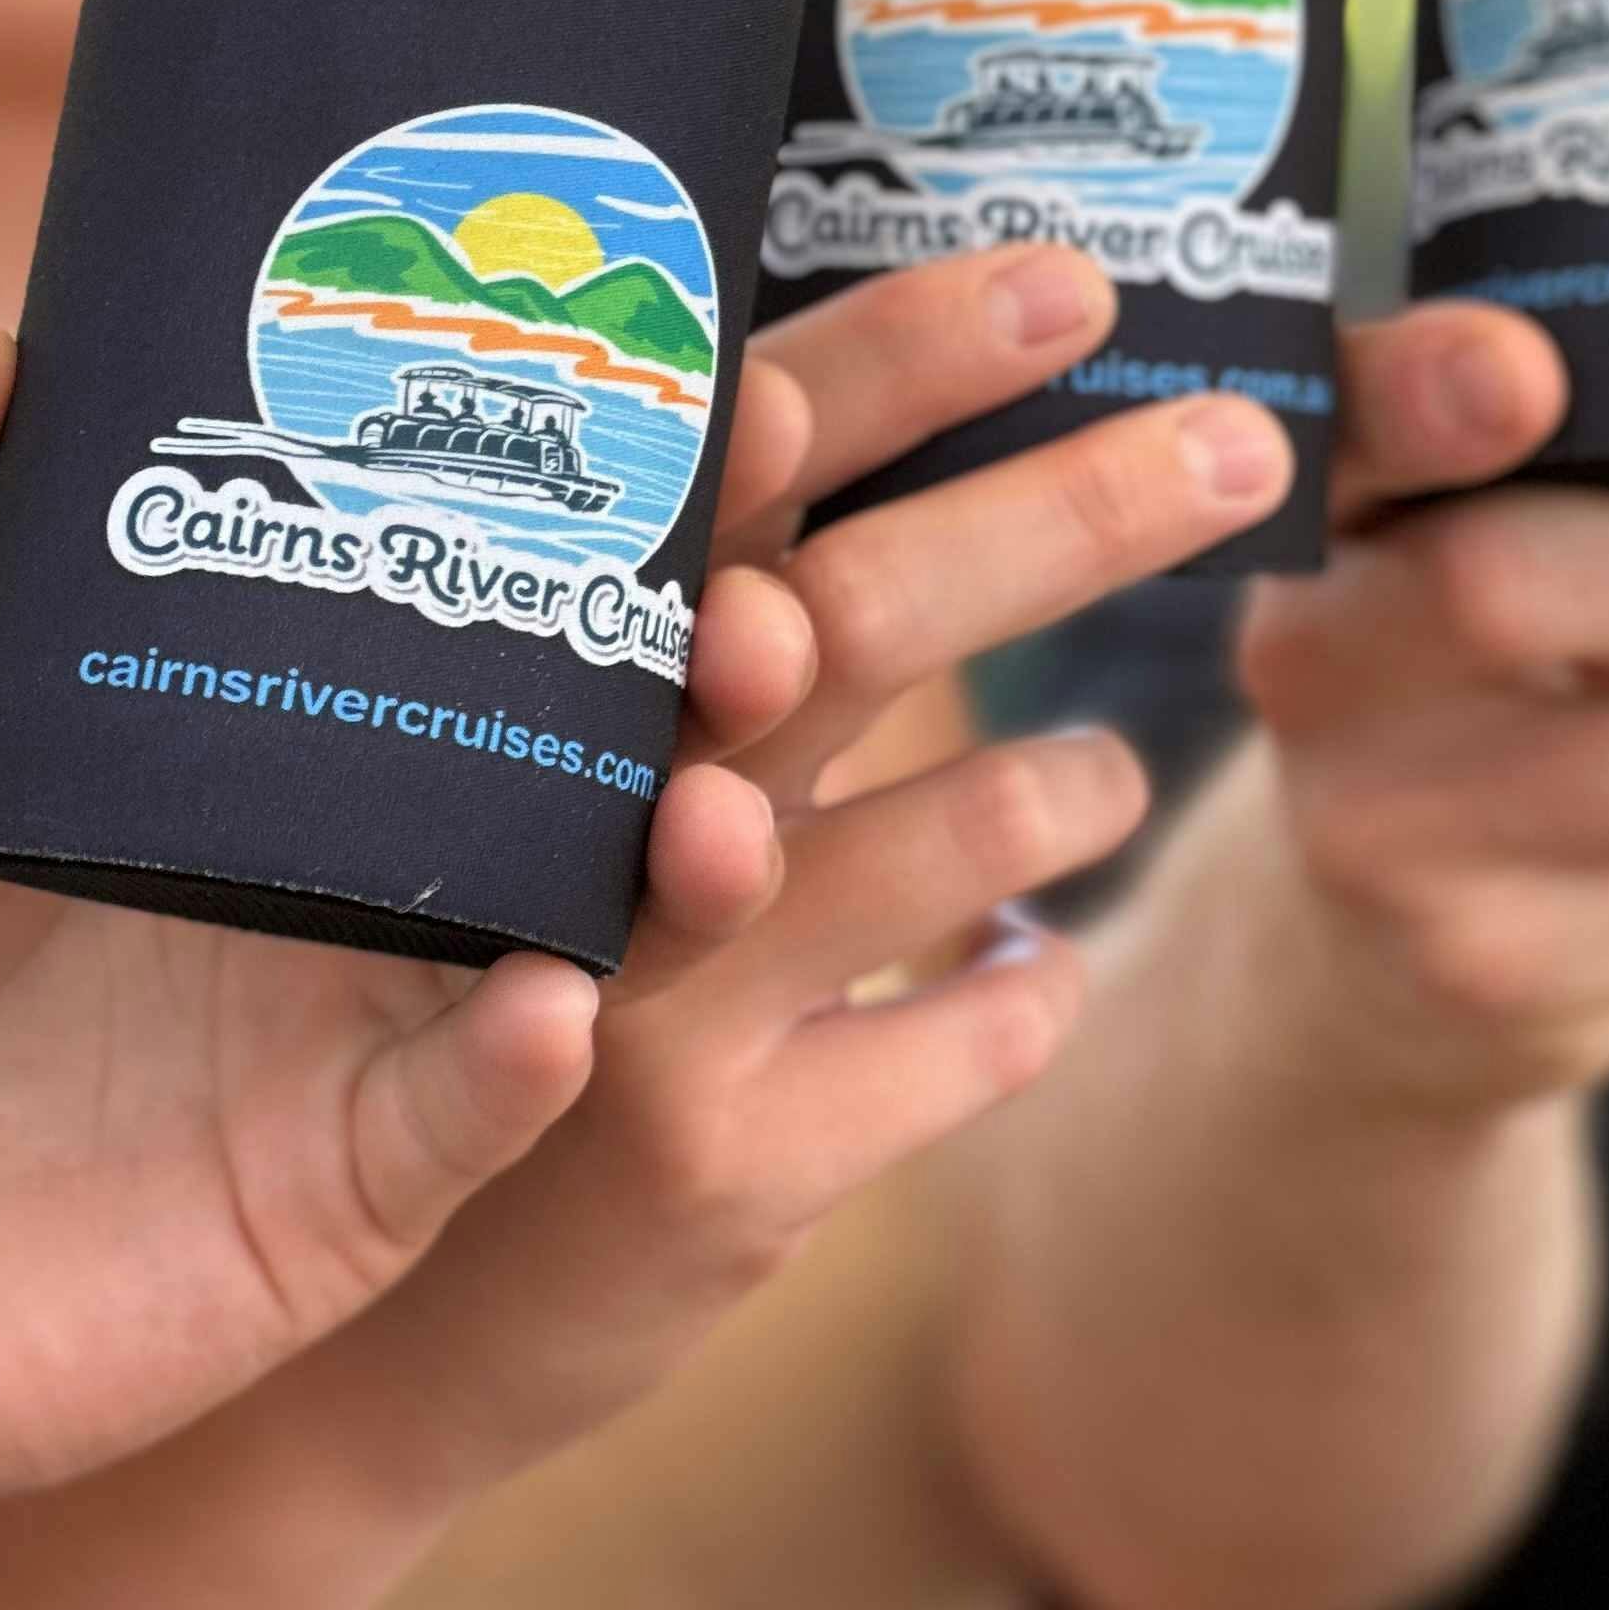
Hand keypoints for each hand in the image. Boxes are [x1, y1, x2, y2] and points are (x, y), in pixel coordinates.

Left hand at [0, 327, 728, 1609]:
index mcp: (245, 698)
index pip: (466, 563)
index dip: (602, 484)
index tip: (707, 384)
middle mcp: (336, 844)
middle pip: (583, 728)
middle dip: (710, 661)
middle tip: (751, 603)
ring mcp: (346, 1018)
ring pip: (582, 918)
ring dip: (681, 854)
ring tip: (711, 804)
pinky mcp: (320, 1193)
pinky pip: (460, 1120)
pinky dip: (521, 1061)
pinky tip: (552, 1002)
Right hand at [313, 245, 1296, 1486]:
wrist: (367, 1324)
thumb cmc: (486, 964)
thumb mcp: (557, 771)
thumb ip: (692, 607)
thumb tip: (844, 404)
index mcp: (553, 669)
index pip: (739, 462)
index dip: (900, 363)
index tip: (1072, 285)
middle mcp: (588, 809)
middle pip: (866, 615)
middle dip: (1070, 515)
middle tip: (1241, 444)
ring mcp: (657, 995)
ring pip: (952, 832)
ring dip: (1069, 783)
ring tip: (1110, 779)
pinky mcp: (728, 1173)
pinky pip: (967, 1037)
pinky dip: (1032, 986)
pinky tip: (1030, 967)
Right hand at [1234, 303, 1608, 1117]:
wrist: (1374, 961)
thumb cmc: (1479, 685)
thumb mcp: (1450, 550)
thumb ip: (1562, 457)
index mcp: (1320, 517)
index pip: (1340, 426)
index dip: (1422, 390)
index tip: (1526, 375)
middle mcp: (1312, 671)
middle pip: (1519, 588)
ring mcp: (1391, 844)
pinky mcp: (1503, 982)